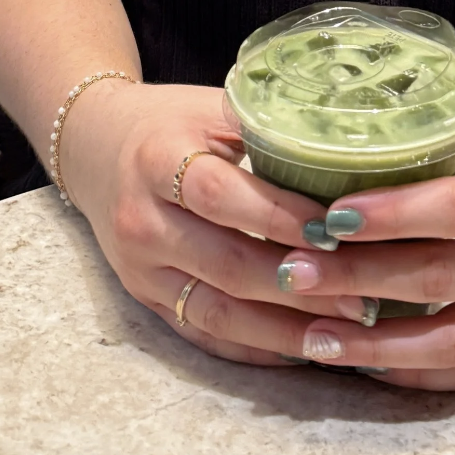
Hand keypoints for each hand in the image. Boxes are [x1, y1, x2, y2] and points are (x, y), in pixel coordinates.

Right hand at [59, 81, 380, 365]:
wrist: (96, 146)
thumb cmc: (170, 120)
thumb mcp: (210, 107)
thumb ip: (266, 127)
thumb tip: (348, 147)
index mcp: (158, 160)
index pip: (220, 195)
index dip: (278, 216)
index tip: (335, 230)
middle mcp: (143, 221)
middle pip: (224, 264)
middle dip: (296, 286)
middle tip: (359, 294)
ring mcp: (141, 269)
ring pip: (217, 312)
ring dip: (282, 330)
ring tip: (342, 334)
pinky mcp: (146, 300)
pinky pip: (204, 335)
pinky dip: (254, 347)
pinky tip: (301, 348)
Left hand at [261, 97, 454, 388]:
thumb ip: (451, 120)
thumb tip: (366, 111)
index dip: (396, 214)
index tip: (334, 214)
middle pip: (441, 280)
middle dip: (361, 279)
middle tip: (295, 272)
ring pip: (448, 342)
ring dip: (375, 345)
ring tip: (311, 335)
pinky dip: (413, 375)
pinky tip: (362, 366)